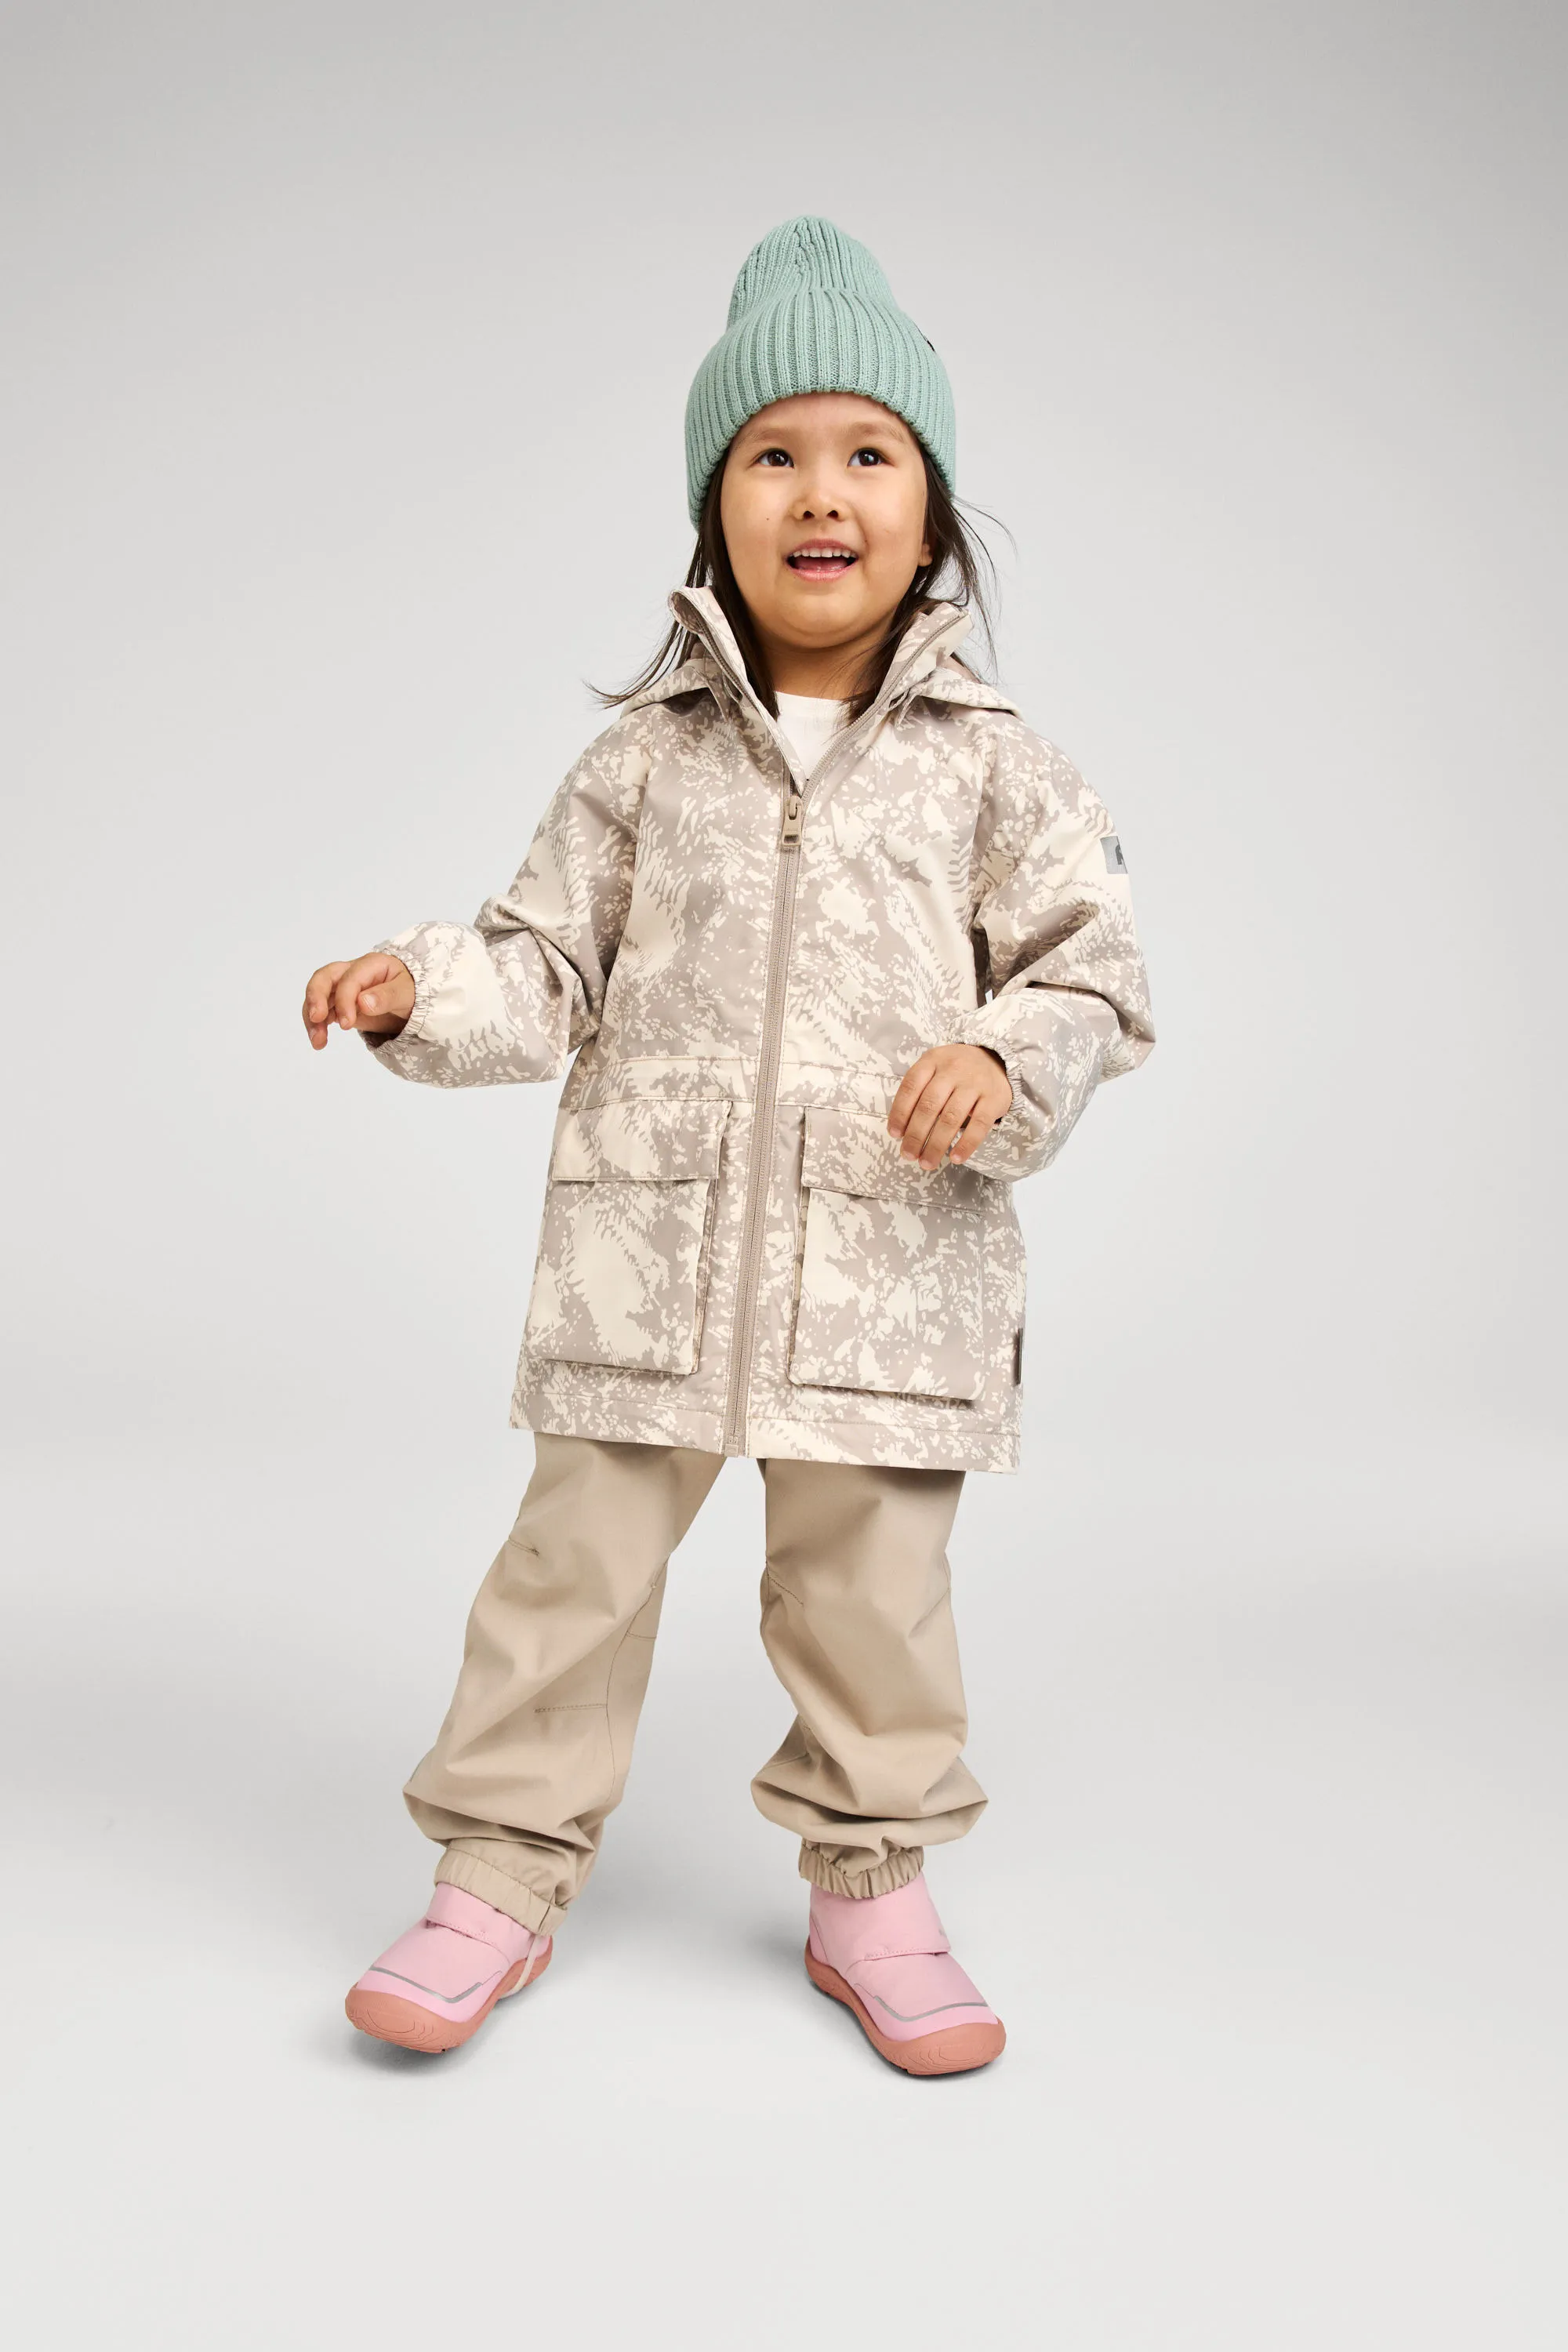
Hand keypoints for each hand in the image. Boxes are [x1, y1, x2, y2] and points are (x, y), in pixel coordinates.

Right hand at [302, 953, 415, 1048]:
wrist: (407, 998)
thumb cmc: (408, 990)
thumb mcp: (407, 993)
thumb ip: (387, 996)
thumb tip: (363, 1003)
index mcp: (370, 964)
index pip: (349, 978)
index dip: (344, 1000)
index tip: (347, 1024)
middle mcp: (351, 972)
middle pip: (324, 977)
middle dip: (316, 997)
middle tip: (316, 1019)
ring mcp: (341, 986)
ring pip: (318, 995)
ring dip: (312, 1017)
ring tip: (318, 1042)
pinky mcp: (337, 1002)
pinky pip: (321, 1010)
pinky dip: (316, 1025)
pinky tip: (320, 1041)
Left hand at [888, 1044, 1012, 1168]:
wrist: (997, 1060)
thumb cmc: (957, 1071)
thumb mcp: (935, 1068)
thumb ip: (919, 1090)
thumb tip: (902, 1129)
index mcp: (933, 1061)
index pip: (910, 1087)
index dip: (900, 1113)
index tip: (894, 1134)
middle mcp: (953, 1069)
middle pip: (929, 1106)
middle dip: (915, 1135)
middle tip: (908, 1155)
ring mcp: (975, 1084)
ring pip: (951, 1118)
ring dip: (936, 1145)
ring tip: (927, 1162)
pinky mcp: (994, 1099)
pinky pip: (979, 1125)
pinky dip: (966, 1144)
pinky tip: (955, 1158)